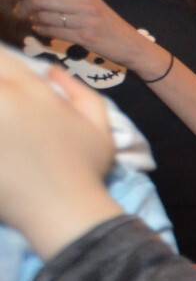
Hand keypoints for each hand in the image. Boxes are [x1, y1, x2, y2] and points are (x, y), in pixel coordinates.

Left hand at [0, 56, 119, 255]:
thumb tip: (52, 72)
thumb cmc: (86, 171)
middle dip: (0, 90)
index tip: (6, 82)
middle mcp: (0, 100)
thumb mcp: (100, 127)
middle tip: (8, 114)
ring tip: (6, 130)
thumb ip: (80, 91)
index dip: (1, 67)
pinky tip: (2, 149)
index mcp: (29, 90)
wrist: (64, 213)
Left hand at [14, 0, 166, 77]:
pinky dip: (43, 30)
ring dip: (35, 19)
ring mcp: (84, 20)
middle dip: (26, 5)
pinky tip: (41, 28)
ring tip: (33, 19)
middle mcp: (84, 3)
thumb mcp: (92, 4)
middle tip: (20, 7)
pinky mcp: (83, 36)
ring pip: (44, 16)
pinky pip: (52, 31)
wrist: (130, 44)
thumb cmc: (108, 23)